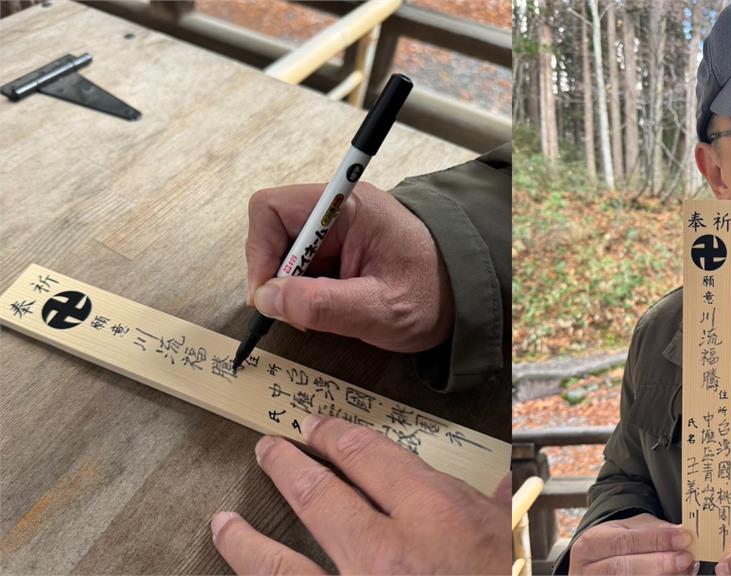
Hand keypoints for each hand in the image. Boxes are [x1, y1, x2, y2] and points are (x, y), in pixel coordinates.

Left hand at [210, 414, 509, 573]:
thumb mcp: (510, 545)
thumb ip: (495, 508)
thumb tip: (500, 479)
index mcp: (436, 520)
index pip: (370, 458)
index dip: (336, 436)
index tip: (318, 429)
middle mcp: (385, 556)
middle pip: (318, 496)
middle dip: (287, 466)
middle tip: (269, 452)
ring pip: (278, 566)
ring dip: (245, 540)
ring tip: (224, 523)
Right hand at [245, 182, 453, 352]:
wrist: (467, 300)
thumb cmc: (435, 297)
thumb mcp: (380, 309)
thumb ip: (323, 305)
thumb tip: (267, 299)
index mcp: (349, 207)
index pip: (272, 209)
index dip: (259, 250)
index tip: (269, 294)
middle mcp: (339, 211)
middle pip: (274, 232)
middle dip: (277, 276)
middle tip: (298, 313)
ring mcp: (338, 232)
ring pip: (286, 254)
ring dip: (292, 289)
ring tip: (322, 316)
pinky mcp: (341, 252)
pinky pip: (304, 268)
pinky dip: (305, 293)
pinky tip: (331, 311)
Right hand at [568, 513, 696, 574]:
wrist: (598, 564)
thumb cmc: (617, 544)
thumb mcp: (627, 530)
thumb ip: (652, 530)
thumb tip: (680, 532)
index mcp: (590, 544)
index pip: (622, 541)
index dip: (654, 540)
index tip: (682, 537)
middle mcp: (588, 570)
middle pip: (622, 569)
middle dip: (658, 563)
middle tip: (685, 557)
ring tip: (685, 569)